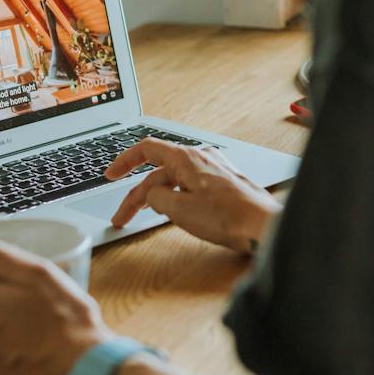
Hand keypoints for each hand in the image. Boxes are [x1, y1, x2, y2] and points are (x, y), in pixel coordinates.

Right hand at [103, 139, 279, 254]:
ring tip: (144, 218)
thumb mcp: (179, 209)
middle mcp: (200, 157)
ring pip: (175, 180)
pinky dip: (176, 197)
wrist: (263, 225)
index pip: (147, 149)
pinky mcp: (223, 182)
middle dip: (138, 195)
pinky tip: (175, 213)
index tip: (110, 175)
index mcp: (186, 158)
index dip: (124, 161)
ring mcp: (214, 168)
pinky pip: (191, 185)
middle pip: (159, 172)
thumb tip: (151, 195)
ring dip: (157, 198)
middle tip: (122, 218)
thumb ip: (156, 198)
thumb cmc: (227, 216)